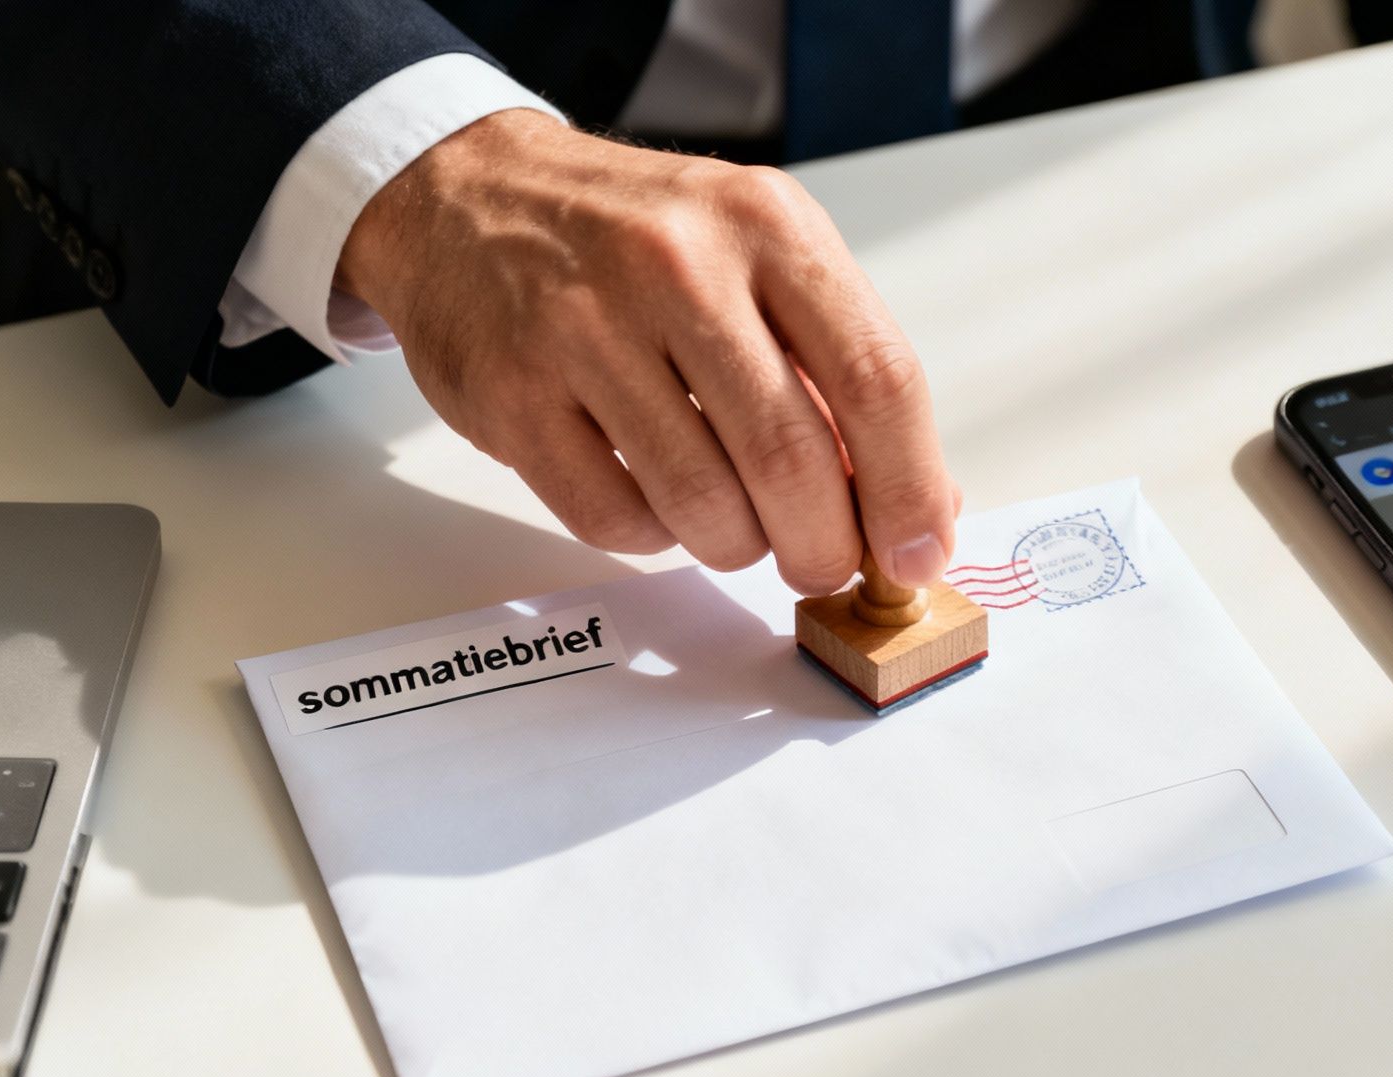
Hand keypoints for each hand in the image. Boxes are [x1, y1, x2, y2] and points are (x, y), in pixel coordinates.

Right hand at [335, 109, 957, 594]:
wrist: (470, 196)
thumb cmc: (638, 238)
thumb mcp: (759, 257)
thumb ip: (842, 372)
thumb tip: (923, 507)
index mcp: (766, 225)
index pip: (876, 378)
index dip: (909, 489)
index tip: (918, 555)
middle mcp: (678, 265)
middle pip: (792, 459)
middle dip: (825, 545)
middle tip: (824, 564)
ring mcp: (584, 329)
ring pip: (705, 506)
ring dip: (738, 545)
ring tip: (733, 520)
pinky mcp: (512, 395)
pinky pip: (617, 521)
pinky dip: (654, 535)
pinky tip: (653, 493)